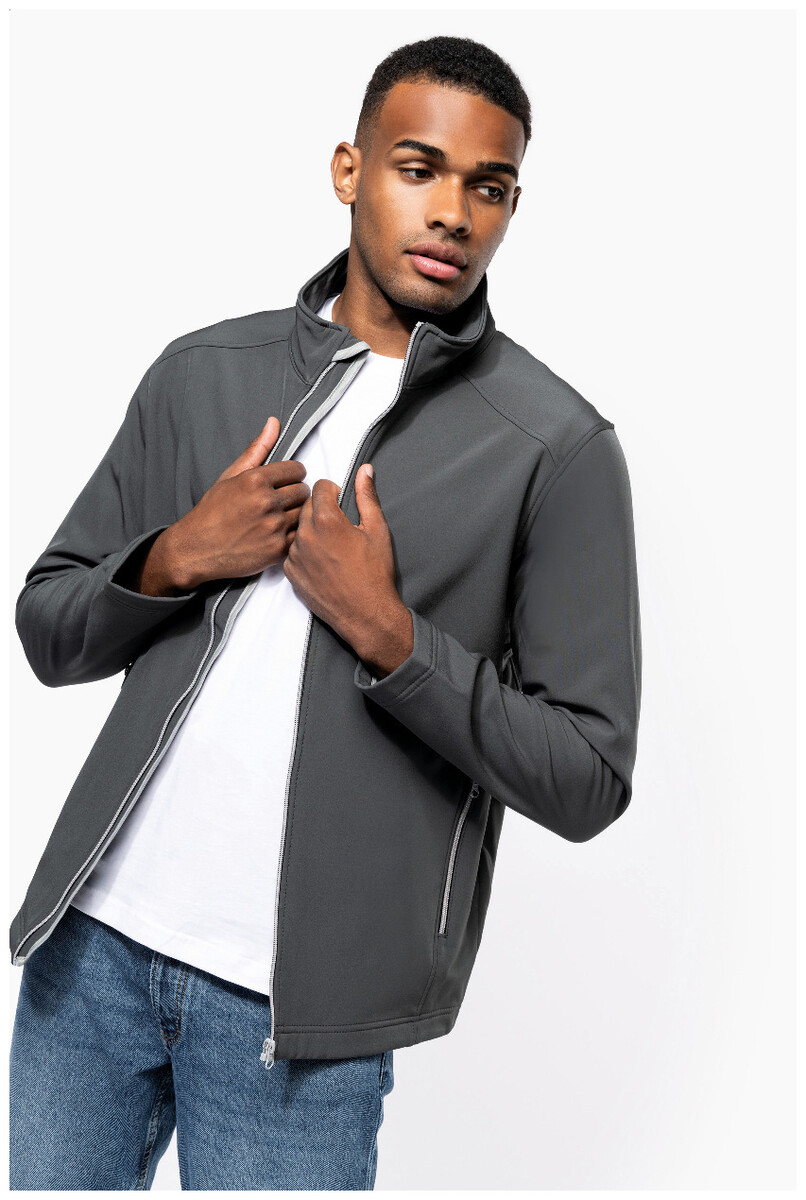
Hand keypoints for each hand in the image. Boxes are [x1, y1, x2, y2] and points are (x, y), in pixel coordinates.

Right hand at [159, 415, 311, 588]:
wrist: (196, 549)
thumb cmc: (212, 512)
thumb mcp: (230, 476)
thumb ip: (257, 449)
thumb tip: (274, 423)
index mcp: (255, 480)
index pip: (297, 469)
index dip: (291, 476)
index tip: (283, 483)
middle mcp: (266, 502)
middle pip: (302, 491)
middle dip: (293, 495)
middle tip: (278, 503)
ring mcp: (273, 527)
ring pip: (303, 513)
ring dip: (294, 515)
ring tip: (276, 519)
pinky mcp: (277, 549)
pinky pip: (299, 536)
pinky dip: (291, 536)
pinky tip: (275, 534)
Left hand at [282, 464, 412, 672]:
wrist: (366, 615)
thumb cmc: (375, 575)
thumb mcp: (377, 530)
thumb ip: (367, 496)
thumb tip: (364, 471)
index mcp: (327, 521)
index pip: (319, 487)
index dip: (332, 490)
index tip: (339, 499)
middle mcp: (305, 536)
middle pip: (306, 506)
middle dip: (321, 508)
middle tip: (338, 524)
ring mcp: (295, 556)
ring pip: (297, 528)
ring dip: (311, 530)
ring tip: (331, 545)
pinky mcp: (290, 573)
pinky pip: (292, 551)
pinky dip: (304, 551)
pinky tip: (322, 560)